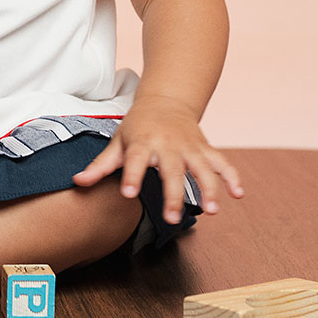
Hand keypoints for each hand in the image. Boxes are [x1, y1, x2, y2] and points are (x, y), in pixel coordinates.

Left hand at [71, 93, 244, 224]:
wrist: (165, 100)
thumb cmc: (138, 126)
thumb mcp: (118, 141)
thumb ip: (101, 165)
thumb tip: (77, 182)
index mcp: (143, 143)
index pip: (136, 160)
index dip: (132, 176)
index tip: (129, 194)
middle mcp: (168, 145)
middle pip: (172, 170)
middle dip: (173, 194)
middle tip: (170, 218)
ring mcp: (190, 146)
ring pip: (202, 168)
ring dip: (209, 189)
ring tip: (212, 211)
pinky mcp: (205, 148)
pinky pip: (223, 162)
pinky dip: (233, 176)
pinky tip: (239, 194)